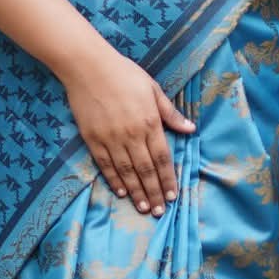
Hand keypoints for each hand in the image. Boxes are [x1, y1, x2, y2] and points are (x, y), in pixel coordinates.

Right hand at [60, 44, 195, 215]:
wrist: (87, 66)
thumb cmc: (124, 73)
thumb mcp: (153, 89)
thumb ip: (171, 113)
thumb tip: (190, 129)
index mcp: (149, 122)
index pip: (162, 158)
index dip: (168, 179)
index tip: (173, 196)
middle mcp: (131, 135)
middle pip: (146, 171)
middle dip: (154, 193)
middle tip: (159, 211)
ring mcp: (111, 138)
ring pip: (126, 172)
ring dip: (136, 192)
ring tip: (144, 208)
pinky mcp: (93, 138)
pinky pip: (105, 165)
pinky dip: (114, 180)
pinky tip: (121, 192)